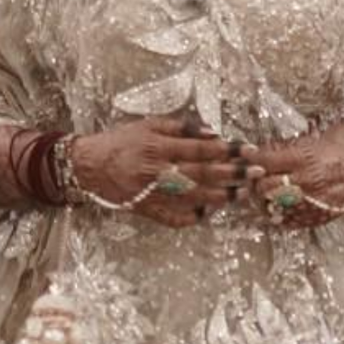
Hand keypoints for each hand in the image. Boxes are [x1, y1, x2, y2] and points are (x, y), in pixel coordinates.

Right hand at [71, 114, 248, 227]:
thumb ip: (181, 128)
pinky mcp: (147, 211)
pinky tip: (209, 214)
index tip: (248, 150)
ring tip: (242, 194)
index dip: (227, 151)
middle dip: (233, 174)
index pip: (201, 149)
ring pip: (194, 199)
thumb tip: (211, 133)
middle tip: (256, 173)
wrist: (88, 167)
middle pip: (203, 175)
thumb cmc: (120, 142)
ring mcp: (154, 195)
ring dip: (221, 197)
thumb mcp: (148, 125)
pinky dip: (193, 218)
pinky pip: (174, 219)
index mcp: (159, 148)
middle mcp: (158, 172)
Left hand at [240, 121, 343, 227]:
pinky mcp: (309, 218)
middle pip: (264, 185)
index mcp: (304, 159)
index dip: (252, 158)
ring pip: (270, 204)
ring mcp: (306, 202)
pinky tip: (271, 207)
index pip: (267, 160)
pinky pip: (282, 220)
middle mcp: (303, 182)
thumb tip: (263, 147)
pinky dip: (272, 214)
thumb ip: (289, 146)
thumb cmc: (339, 156)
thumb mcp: (316, 142)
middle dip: (254, 181)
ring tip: (259, 193)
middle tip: (251, 177)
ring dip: (261, 199)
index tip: (244, 155)